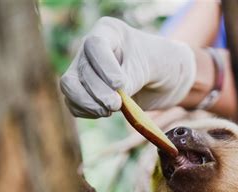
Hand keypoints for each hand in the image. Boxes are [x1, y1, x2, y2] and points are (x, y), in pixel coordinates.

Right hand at [60, 17, 195, 117]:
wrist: (167, 80)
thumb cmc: (162, 64)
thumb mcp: (153, 65)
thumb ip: (132, 78)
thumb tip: (113, 98)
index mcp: (109, 32)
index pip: (94, 45)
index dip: (104, 67)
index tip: (120, 85)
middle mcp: (91, 49)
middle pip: (82, 70)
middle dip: (99, 92)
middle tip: (116, 105)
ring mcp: (85, 70)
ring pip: (70, 87)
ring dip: (88, 103)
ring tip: (109, 111)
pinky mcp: (85, 92)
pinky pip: (74, 104)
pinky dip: (87, 112)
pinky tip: (104, 113)